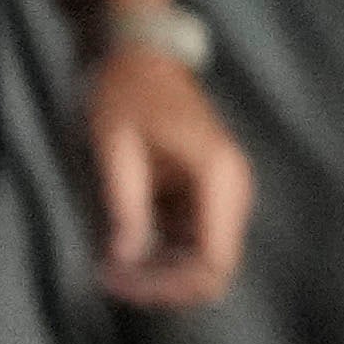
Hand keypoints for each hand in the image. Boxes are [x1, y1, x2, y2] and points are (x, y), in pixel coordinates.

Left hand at [85, 44, 249, 311]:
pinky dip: (161, 256)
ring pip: (205, 261)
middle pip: (214, 268)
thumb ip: (125, 205)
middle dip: (164, 285)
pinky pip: (192, 243)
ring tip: (111, 266)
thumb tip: (126, 261)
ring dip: (161, 273)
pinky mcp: (207, 198)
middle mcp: (233, 192)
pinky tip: (124, 248)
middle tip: (109, 278)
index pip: (215, 260)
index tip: (120, 281)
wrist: (143, 57)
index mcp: (220, 177)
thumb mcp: (116, 147)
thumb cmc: (128, 94)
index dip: (171, 286)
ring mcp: (223, 196)